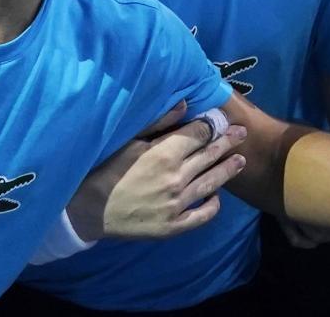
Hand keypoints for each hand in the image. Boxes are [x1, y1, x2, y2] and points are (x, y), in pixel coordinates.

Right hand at [74, 104, 242, 242]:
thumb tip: (185, 103)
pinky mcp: (173, 226)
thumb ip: (159, 122)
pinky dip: (213, 205)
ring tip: (240, 160)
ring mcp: (176, 204)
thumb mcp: (129, 140)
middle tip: (242, 133)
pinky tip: (216, 196)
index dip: (213, 125)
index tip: (222, 120)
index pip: (200, 134)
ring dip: (228, 169)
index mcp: (165, 153)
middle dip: (228, 141)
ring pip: (212, 182)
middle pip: (210, 154)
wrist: (88, 210)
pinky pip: (202, 215)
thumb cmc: (107, 170)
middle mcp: (176, 178)